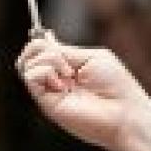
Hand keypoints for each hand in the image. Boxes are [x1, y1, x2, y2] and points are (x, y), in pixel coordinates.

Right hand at [16, 34, 150, 150]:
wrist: (124, 113)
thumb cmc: (116, 86)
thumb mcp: (92, 57)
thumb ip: (66, 51)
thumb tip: (45, 41)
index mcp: (70, 67)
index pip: (42, 50)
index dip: (42, 40)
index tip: (48, 36)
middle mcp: (57, 80)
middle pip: (29, 56)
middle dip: (40, 47)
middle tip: (62, 57)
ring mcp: (51, 91)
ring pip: (26, 64)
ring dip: (47, 59)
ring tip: (68, 72)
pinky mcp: (47, 103)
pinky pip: (30, 77)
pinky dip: (44, 71)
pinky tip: (63, 81)